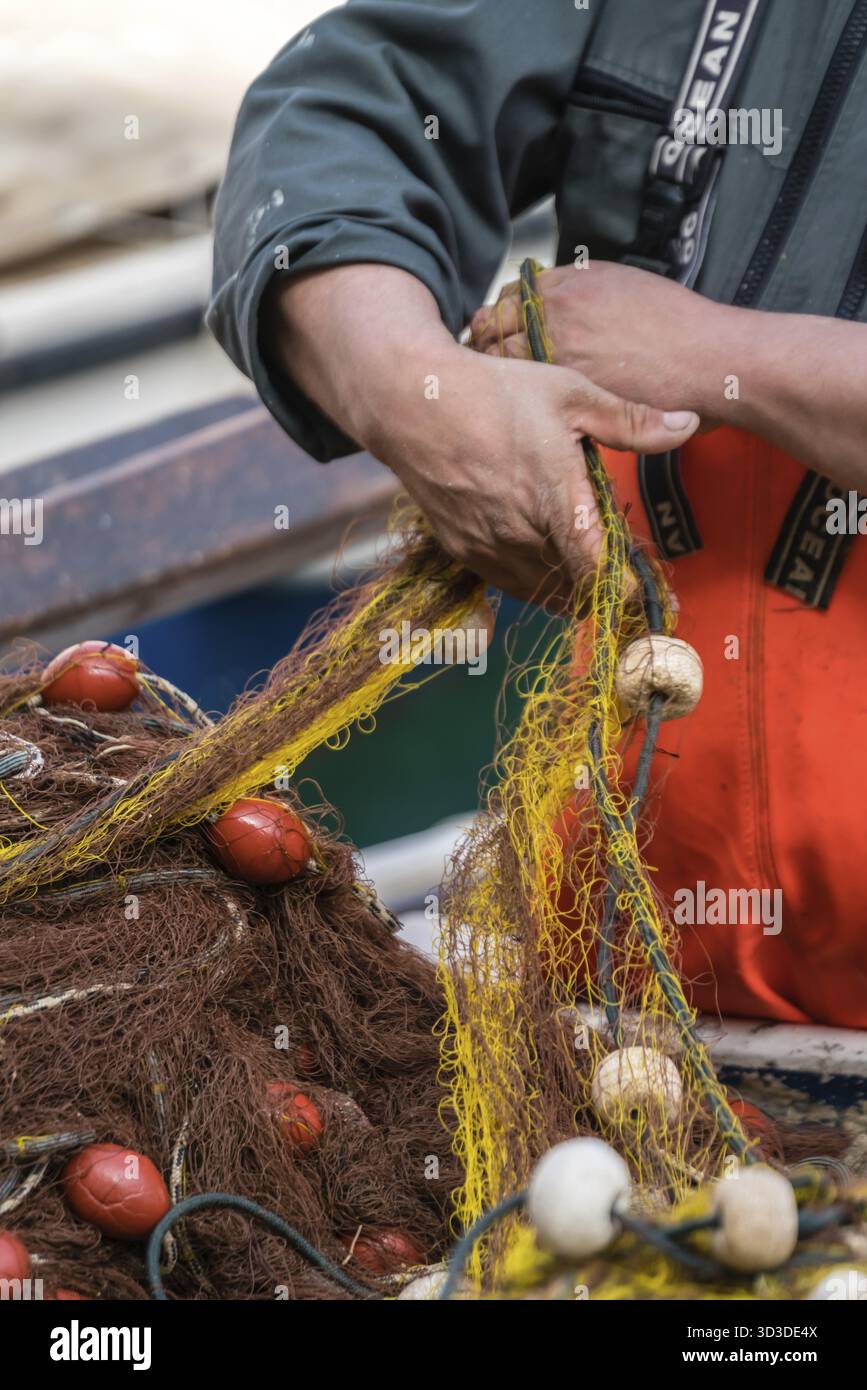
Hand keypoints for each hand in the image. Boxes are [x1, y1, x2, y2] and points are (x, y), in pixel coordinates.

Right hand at [271, 264, 699, 606]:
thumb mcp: (570, 393)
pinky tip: (546, 560)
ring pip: (541, 589)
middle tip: (623, 577)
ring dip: (567, 586)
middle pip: (573, 583)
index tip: (641, 595)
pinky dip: (533, 580)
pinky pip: (508, 582)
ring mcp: (487, 546)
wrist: (412, 403)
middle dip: (600, 585)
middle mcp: (520, 532)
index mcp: (554, 497)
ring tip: (587, 571)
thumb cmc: (495, 391)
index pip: (595, 569)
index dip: (621, 590)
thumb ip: (631, 421)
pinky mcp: (463, 550)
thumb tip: (689, 424)